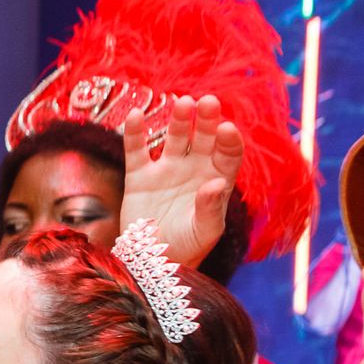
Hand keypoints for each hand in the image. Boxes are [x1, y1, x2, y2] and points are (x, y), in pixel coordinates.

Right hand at [120, 94, 243, 268]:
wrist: (151, 262)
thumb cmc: (187, 248)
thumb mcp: (205, 232)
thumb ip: (211, 208)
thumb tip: (215, 183)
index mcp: (217, 180)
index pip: (228, 153)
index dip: (229, 140)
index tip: (227, 129)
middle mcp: (195, 169)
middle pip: (204, 137)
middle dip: (206, 120)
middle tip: (207, 102)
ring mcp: (167, 170)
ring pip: (175, 137)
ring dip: (179, 120)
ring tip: (182, 103)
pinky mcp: (140, 177)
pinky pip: (137, 150)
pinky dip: (134, 132)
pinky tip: (135, 115)